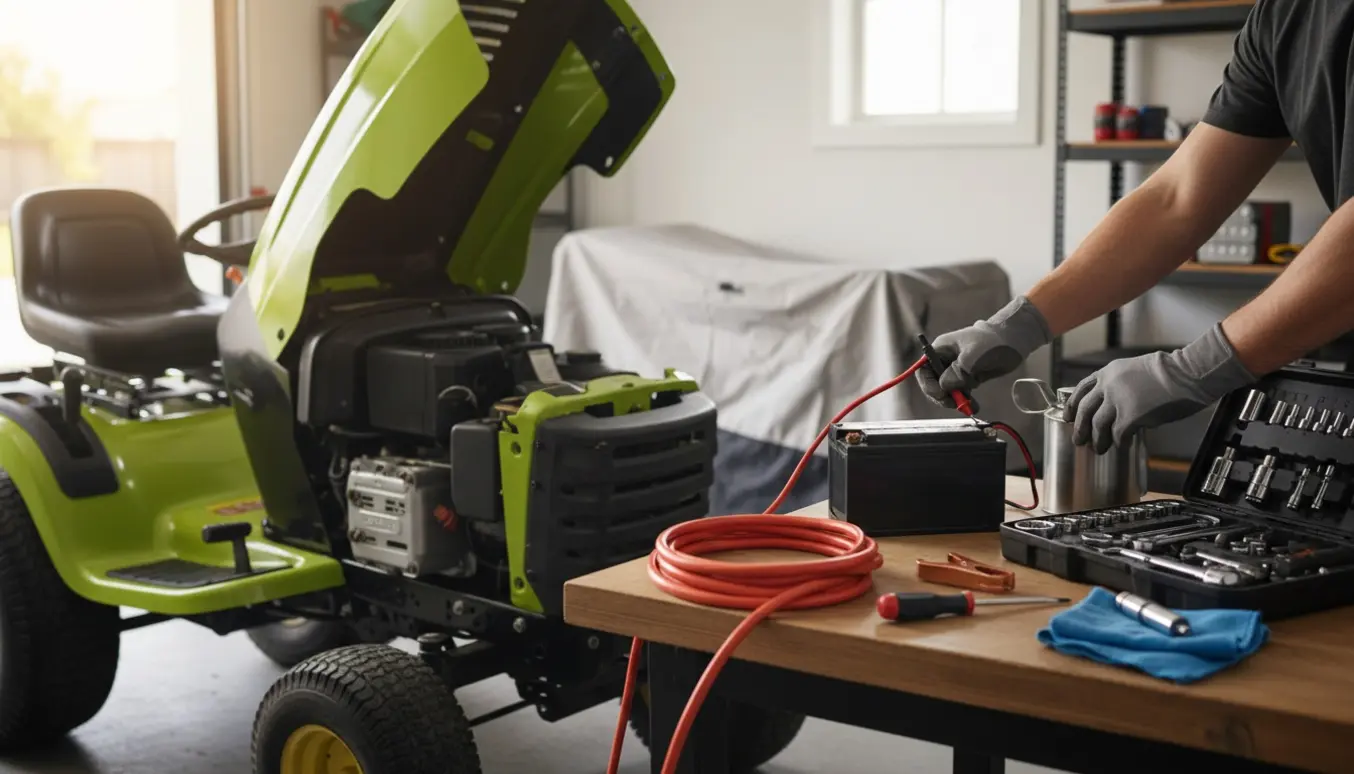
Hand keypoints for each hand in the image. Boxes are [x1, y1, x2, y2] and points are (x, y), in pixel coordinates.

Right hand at [917, 296, 1051, 411]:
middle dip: (942, 396)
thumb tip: (945, 386)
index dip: (927, 384)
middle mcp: (945, 360)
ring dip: (955, 401)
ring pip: (947, 390)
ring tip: (970, 406)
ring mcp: (956, 369)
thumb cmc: (992, 342)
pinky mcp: (967, 377)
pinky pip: (960, 392)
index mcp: (940, 350)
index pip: (923, 369)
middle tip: (955, 404)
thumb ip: (957, 371)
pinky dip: (965, 400)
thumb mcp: (973, 356)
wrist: (1014, 340)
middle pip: (933, 383)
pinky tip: (973, 406)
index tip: (940, 395)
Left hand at [1066, 324, 1255, 453]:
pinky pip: (1118, 435)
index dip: (1072, 405)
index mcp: (1108, 372)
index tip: (1068, 416)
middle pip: (1084, 410)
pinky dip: (1119, 442)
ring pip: (1098, 425)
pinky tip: (1122, 446)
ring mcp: (1118, 401)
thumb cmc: (1170, 372)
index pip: (1081, 389)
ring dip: (1097, 440)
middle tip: (1079, 440)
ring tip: (1098, 448)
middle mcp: (1108, 385)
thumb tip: (1113, 406)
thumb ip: (1119, 384)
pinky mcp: (1131, 416)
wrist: (1188, 373)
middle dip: (1080, 428)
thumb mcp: (1135, 370)